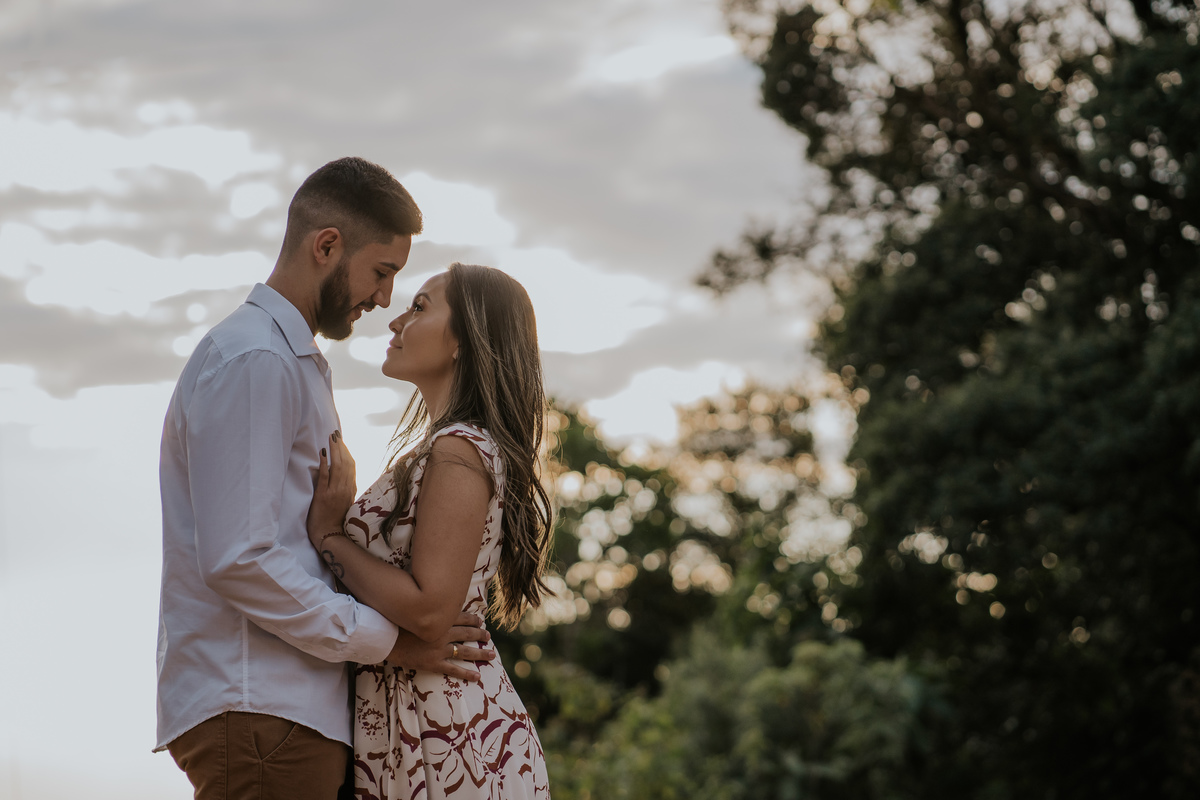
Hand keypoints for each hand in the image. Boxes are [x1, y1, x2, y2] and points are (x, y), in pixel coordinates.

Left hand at [307, 430, 357, 547]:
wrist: (329, 535)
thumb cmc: (335, 519)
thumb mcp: (344, 501)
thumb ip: (344, 488)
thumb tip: (341, 474)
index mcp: (351, 489)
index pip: (352, 466)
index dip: (347, 452)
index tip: (342, 441)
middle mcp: (345, 488)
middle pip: (346, 463)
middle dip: (341, 447)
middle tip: (335, 434)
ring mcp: (335, 492)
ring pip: (338, 466)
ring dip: (334, 451)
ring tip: (331, 438)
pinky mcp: (324, 496)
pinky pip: (325, 477)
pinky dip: (325, 464)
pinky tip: (322, 453)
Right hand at [383, 612, 495, 681]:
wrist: (385, 637)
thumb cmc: (397, 622)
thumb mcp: (415, 611)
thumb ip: (427, 610)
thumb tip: (436, 606)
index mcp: (439, 619)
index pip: (462, 617)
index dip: (473, 619)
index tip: (480, 621)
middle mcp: (443, 633)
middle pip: (467, 633)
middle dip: (480, 634)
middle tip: (488, 636)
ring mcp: (439, 649)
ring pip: (465, 651)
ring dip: (480, 653)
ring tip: (491, 654)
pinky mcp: (433, 663)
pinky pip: (453, 669)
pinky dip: (466, 673)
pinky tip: (478, 676)